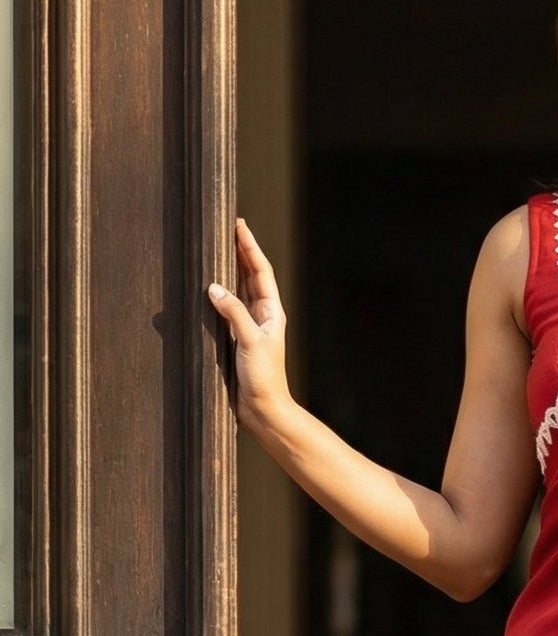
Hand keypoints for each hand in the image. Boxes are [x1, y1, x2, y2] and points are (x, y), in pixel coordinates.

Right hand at [208, 220, 292, 432]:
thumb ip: (233, 313)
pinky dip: (219, 294)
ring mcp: (249, 326)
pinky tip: (209, 287)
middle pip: (250, 275)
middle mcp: (262, 315)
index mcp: (271, 311)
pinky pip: (227, 309)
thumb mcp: (250, 341)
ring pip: (239, 290)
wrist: (263, 410)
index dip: (249, 247)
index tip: (239, 225)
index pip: (260, 270)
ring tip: (219, 248)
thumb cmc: (265, 378)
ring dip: (230, 269)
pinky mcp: (236, 339)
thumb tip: (213, 288)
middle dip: (240, 251)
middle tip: (228, 228)